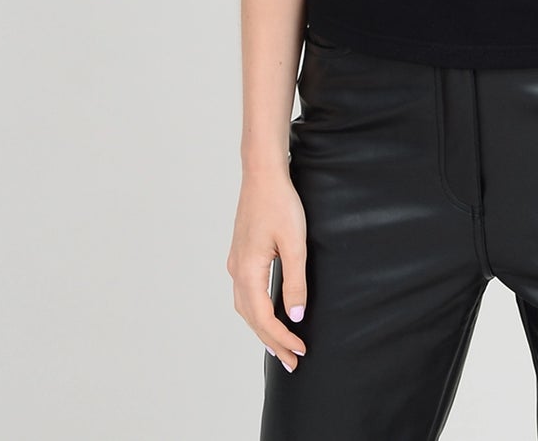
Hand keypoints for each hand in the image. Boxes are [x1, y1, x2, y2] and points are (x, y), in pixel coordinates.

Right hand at [227, 166, 308, 370]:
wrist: (262, 174)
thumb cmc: (280, 204)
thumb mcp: (295, 244)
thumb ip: (295, 282)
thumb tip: (295, 317)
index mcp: (248, 272)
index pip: (263, 319)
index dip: (282, 338)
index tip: (301, 352)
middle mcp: (237, 271)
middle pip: (251, 319)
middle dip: (271, 342)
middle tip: (292, 361)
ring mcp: (236, 262)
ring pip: (246, 308)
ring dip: (262, 328)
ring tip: (281, 345)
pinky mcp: (241, 254)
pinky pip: (246, 293)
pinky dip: (257, 311)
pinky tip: (268, 313)